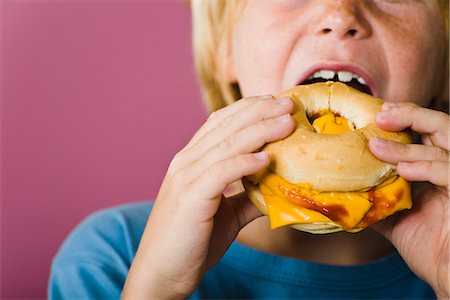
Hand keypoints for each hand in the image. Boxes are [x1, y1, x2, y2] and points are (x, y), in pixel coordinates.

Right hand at [122, 95, 294, 298]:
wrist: (161, 273)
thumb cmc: (191, 242)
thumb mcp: (226, 214)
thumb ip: (247, 196)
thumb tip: (278, 187)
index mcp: (191, 161)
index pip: (219, 123)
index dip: (247, 109)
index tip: (274, 102)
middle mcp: (186, 162)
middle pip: (226, 126)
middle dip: (259, 111)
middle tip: (287, 103)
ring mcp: (185, 178)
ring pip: (226, 144)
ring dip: (260, 130)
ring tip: (286, 122)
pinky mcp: (190, 198)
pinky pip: (221, 173)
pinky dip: (245, 163)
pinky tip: (267, 159)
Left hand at [368, 102, 448, 298]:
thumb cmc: (429, 248)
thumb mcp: (394, 219)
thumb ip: (375, 200)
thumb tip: (342, 192)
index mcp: (435, 170)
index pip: (423, 133)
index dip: (403, 119)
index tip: (374, 115)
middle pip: (440, 126)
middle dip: (410, 115)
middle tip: (381, 115)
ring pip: (444, 144)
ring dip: (407, 145)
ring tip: (377, 146)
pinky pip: (449, 172)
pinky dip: (426, 167)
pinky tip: (403, 171)